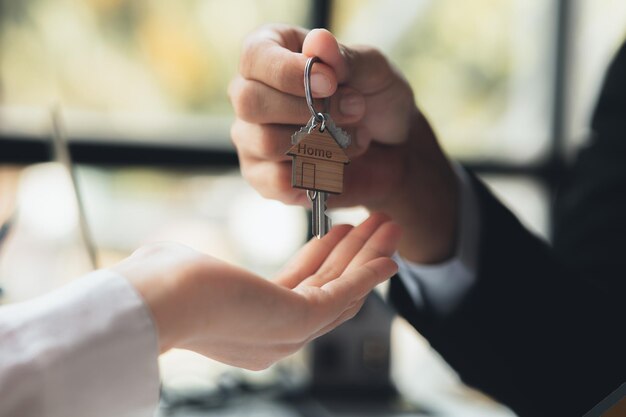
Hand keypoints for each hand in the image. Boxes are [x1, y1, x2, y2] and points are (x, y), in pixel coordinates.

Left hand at [111, 214, 399, 370]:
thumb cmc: (158, 286)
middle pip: (327, 289)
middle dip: (354, 255)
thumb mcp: (189, 269)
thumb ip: (200, 268)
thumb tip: (181, 257)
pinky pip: (343, 294)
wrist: (151, 302)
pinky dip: (367, 273)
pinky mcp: (297, 322)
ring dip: (367, 256)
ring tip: (386, 226)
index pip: (298, 290)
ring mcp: (287, 333)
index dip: (325, 259)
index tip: (338, 235)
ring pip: (340, 289)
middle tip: (375, 227)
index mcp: (249, 326)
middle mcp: (273, 336)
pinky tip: (385, 255)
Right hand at [229, 25, 458, 262]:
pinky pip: (278, 181)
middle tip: (353, 110)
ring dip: (322, 143)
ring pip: (267, 143)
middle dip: (306, 110)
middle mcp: (250, 93)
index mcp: (269, 54)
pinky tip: (338, 166)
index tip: (331, 83)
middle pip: (250, 102)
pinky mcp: (262, 177)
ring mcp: (251, 138)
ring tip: (356, 138)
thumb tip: (318, 43)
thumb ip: (345, 58)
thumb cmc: (376, 100)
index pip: (255, 57)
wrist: (394, 149)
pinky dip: (318, 174)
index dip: (289, 72)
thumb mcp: (373, 70)